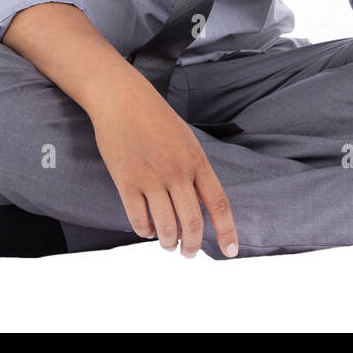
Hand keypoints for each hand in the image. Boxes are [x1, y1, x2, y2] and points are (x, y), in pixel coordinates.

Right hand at [89, 94, 239, 258]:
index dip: (227, 231)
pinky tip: (148, 229)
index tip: (230, 251)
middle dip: (193, 246)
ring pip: (166, 227)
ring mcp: (151, 178)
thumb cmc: (155, 118)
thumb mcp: (186, 140)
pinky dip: (145, 231)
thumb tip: (201, 204)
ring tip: (168, 245)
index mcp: (197, 160)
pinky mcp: (126, 182)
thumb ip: (195, 170)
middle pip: (192, 223)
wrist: (122, 99)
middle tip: (189, 253)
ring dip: (168, 243)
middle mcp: (177, 172)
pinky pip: (138, 220)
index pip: (218, 203)